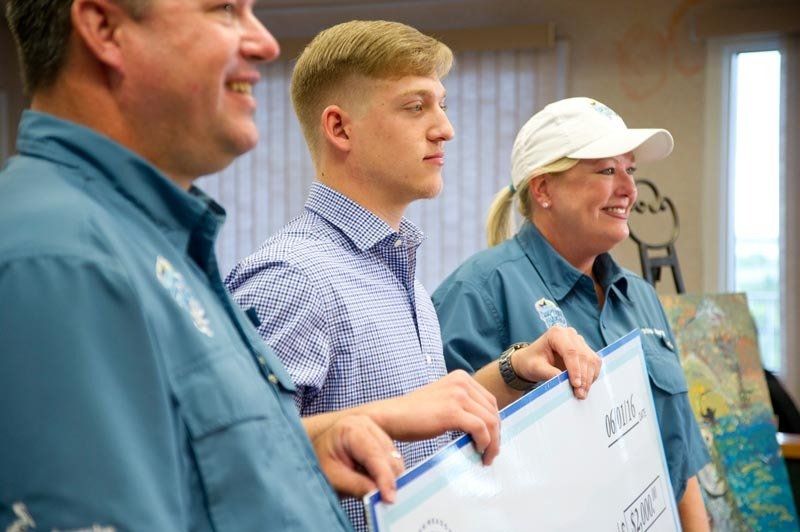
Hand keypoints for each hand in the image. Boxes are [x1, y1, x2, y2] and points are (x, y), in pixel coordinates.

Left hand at [312, 414, 404, 502]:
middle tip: (383, 502)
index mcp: (351, 428)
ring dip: (389, 478)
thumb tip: (380, 497)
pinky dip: (387, 474)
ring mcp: (374, 430)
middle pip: (389, 457)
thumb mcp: (334, 478)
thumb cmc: (318, 463)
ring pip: (395, 459)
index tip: (390, 499)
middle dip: (389, 480)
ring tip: (373, 491)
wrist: (313, 454)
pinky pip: (392, 460)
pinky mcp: (380, 439)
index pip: (375, 455)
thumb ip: (357, 486)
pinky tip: (374, 482)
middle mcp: (366, 424)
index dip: (385, 478)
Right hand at [369, 371, 500, 464]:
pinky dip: (484, 443)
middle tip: (490, 454)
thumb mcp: (443, 402)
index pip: (490, 402)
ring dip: (492, 443)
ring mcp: (457, 395)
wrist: (391, 416)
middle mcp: (461, 382)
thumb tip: (485, 427)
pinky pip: (480, 429)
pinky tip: (476, 452)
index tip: (491, 441)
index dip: (494, 424)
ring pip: (490, 421)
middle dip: (496, 435)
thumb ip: (462, 406)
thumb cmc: (414, 414)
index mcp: (461, 377)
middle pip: (493, 411)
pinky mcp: (452, 411)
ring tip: (485, 457)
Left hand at [512, 326, 600, 398]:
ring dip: (589, 378)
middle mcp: (570, 334)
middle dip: (583, 377)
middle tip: (579, 394)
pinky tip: (584, 387)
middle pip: (583, 356)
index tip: (576, 385)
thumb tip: (565, 381)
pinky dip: (591, 376)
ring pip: (591, 360)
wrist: (531, 360)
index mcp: (556, 333)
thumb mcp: (536, 368)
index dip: (575, 369)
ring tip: (581, 393)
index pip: (571, 351)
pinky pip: (594, 363)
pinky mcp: (585, 350)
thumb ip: (549, 373)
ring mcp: (579, 341)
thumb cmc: (531, 362)